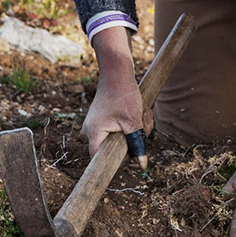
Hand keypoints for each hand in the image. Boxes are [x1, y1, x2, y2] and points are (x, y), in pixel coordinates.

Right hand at [82, 28, 151, 157]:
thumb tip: (142, 165)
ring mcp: (97, 124)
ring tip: (143, 113)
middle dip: (133, 139)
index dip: (116, 162)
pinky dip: (131, 123)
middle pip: (114, 148)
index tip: (131, 158)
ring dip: (136, 129)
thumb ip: (136, 144)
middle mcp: (91, 131)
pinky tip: (139, 111)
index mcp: (94, 133)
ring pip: (120, 137)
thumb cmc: (123, 94)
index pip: (100, 160)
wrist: (117, 71)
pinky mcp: (104, 119)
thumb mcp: (133, 121)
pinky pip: (119, 128)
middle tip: (144, 125)